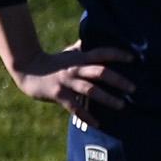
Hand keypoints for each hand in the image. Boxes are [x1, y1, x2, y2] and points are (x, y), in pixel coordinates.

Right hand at [14, 44, 136, 119]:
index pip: (102, 53)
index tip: (134, 58)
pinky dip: (86, 116)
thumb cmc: (54, 61)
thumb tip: (97, 37)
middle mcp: (76, 69)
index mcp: (80, 58)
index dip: (117, 54)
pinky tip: (98, 123)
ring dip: (107, 98)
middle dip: (118, 80)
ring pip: (90, 90)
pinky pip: (75, 107)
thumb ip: (85, 49)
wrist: (26, 69)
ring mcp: (67, 82)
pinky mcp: (58, 95)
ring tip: (121, 105)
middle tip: (133, 89)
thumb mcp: (70, 53)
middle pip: (100, 72)